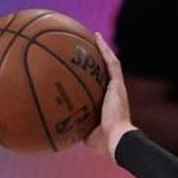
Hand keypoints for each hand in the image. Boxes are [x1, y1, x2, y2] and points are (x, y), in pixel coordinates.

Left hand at [84, 32, 136, 158]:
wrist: (116, 139)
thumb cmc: (101, 142)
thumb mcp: (84, 133)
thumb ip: (75, 127)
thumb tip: (59, 128)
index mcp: (106, 104)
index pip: (99, 87)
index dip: (91, 77)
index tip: (83, 69)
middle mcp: (113, 93)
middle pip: (105, 72)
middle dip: (96, 60)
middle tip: (86, 49)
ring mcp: (117, 87)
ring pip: (110, 63)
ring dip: (102, 49)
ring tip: (93, 36)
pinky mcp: (118, 84)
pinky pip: (111, 62)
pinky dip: (104, 49)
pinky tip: (96, 37)